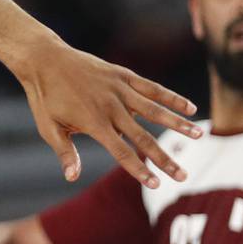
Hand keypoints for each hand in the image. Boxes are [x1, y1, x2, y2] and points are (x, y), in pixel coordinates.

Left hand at [15, 37, 198, 187]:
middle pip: (143, 137)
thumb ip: (65, 152)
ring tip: (199, 136)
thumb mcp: (49, 128)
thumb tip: (72, 178)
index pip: (122, 152)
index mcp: (94, 123)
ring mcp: (119, 89)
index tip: (157, 184)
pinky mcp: (122, 75)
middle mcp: (111, 107)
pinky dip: (171, 97)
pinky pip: (151, 87)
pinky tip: (190, 107)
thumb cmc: (44, 97)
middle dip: (164, 158)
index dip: (140, 170)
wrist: (44, 59)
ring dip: (177, 124)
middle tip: (184, 176)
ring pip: (154, 110)